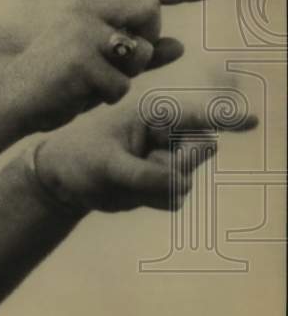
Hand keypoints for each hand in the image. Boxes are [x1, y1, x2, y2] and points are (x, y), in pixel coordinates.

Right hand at [6, 0, 217, 132]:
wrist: (14, 98)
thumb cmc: (58, 81)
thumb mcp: (102, 63)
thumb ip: (142, 55)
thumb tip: (182, 44)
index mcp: (90, 2)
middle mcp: (86, 6)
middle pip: (151, 12)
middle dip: (147, 42)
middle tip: (118, 62)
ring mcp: (83, 30)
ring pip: (141, 51)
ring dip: (127, 75)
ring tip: (92, 80)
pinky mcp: (81, 58)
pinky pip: (123, 85)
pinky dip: (107, 98)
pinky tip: (79, 94)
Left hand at [32, 101, 257, 212]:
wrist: (64, 179)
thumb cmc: (80, 158)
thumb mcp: (107, 166)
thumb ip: (146, 175)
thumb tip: (183, 185)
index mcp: (151, 115)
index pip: (195, 116)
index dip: (226, 118)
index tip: (252, 121)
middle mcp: (165, 135)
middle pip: (197, 152)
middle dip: (176, 165)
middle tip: (142, 166)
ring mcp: (167, 159)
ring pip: (184, 180)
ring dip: (155, 187)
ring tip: (123, 177)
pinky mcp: (164, 182)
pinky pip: (174, 198)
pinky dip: (152, 200)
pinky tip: (128, 190)